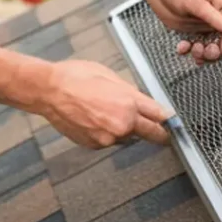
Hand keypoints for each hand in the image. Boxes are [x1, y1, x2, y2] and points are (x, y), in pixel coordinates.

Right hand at [38, 59, 172, 148]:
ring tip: (107, 112)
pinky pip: (111, 140)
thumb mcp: (109, 75)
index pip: (160, 116)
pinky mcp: (96, 145)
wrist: (48, 91)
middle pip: (153, 135)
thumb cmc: (76, 77)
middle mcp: (122, 124)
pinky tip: (95, 118)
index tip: (172, 121)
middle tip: (164, 132)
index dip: (167, 118)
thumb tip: (143, 102)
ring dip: (127, 130)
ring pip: (129, 137)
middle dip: (160, 133)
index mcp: (128, 103)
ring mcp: (108, 138)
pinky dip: (108, 132)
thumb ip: (130, 92)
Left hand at [139, 0, 221, 65]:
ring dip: (203, 53)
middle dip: (217, 50)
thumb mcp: (198, 4)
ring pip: (209, 47)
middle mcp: (214, 18)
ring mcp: (202, 26)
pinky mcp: (190, 32)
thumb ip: (218, 19)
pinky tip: (182, 48)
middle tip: (206, 50)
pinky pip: (194, 47)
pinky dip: (189, 50)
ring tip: (193, 49)